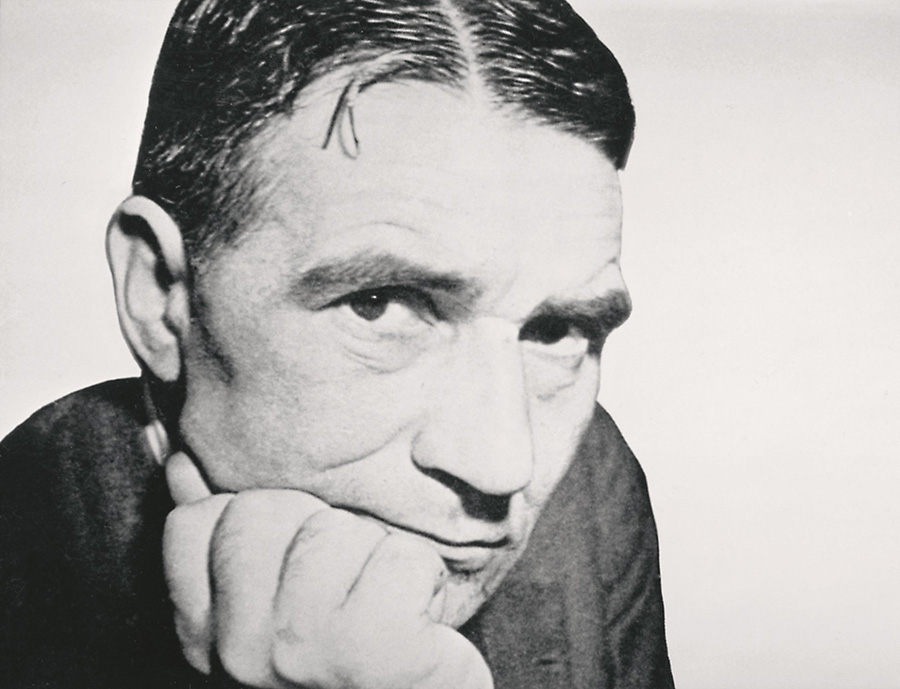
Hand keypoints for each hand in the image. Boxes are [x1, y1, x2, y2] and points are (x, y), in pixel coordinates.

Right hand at [163, 452, 492, 688]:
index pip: (194, 523)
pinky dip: (424, 575)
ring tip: (383, 598)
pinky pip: (402, 557)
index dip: (262, 520)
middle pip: (264, 512)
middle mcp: (242, 650)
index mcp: (212, 632)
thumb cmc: (353, 643)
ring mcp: (302, 650)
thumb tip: (182, 466)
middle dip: (322, 529)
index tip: (298, 562)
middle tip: (348, 583)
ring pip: (336, 529)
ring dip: (377, 553)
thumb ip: (227, 530)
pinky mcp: (374, 651)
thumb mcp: (281, 588)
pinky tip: (418, 616)